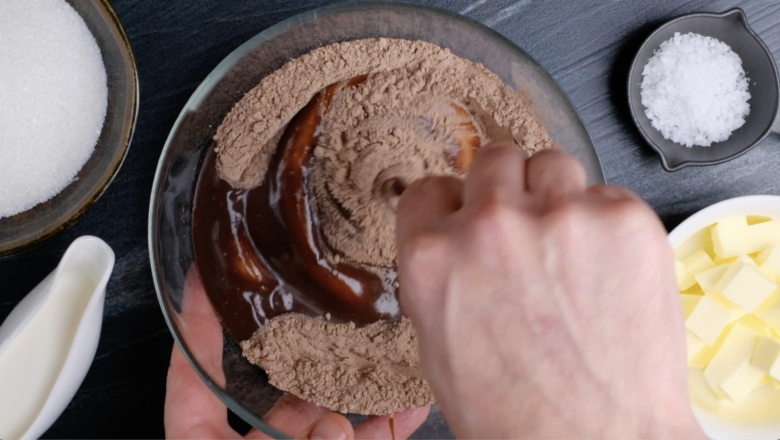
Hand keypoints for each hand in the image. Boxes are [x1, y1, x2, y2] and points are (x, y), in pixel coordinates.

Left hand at [164, 268, 429, 438]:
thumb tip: (337, 427)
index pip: (193, 372)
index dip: (198, 321)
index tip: (203, 273)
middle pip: (276, 384)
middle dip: (308, 347)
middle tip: (329, 304)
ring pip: (330, 410)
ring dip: (359, 379)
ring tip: (386, 340)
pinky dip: (390, 423)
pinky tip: (414, 400)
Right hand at [396, 143, 705, 438]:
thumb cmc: (516, 414)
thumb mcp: (439, 345)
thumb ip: (439, 275)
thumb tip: (451, 238)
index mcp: (433, 257)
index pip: (429, 188)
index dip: (450, 205)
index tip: (466, 215)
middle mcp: (491, 225)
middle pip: (493, 159)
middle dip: (504, 189)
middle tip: (522, 226)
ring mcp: (562, 217)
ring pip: (552, 164)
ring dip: (554, 195)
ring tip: (567, 244)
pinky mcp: (624, 220)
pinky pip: (606, 194)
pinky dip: (604, 222)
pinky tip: (604, 267)